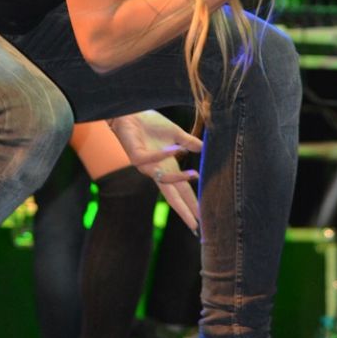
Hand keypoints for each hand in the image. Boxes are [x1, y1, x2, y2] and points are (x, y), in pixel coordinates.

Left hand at [107, 111, 201, 233]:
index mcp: (168, 167)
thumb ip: (189, 142)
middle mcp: (158, 170)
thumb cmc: (151, 123)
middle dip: (184, 209)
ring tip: (196, 175)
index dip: (191, 203)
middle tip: (195, 224)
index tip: (202, 217)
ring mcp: (146, 166)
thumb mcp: (176, 133)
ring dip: (180, 178)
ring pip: (164, 180)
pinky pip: (151, 160)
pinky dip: (164, 155)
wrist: (131, 113)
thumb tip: (205, 148)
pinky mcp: (136, 157)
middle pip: (173, 196)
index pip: (182, 190)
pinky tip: (175, 149)